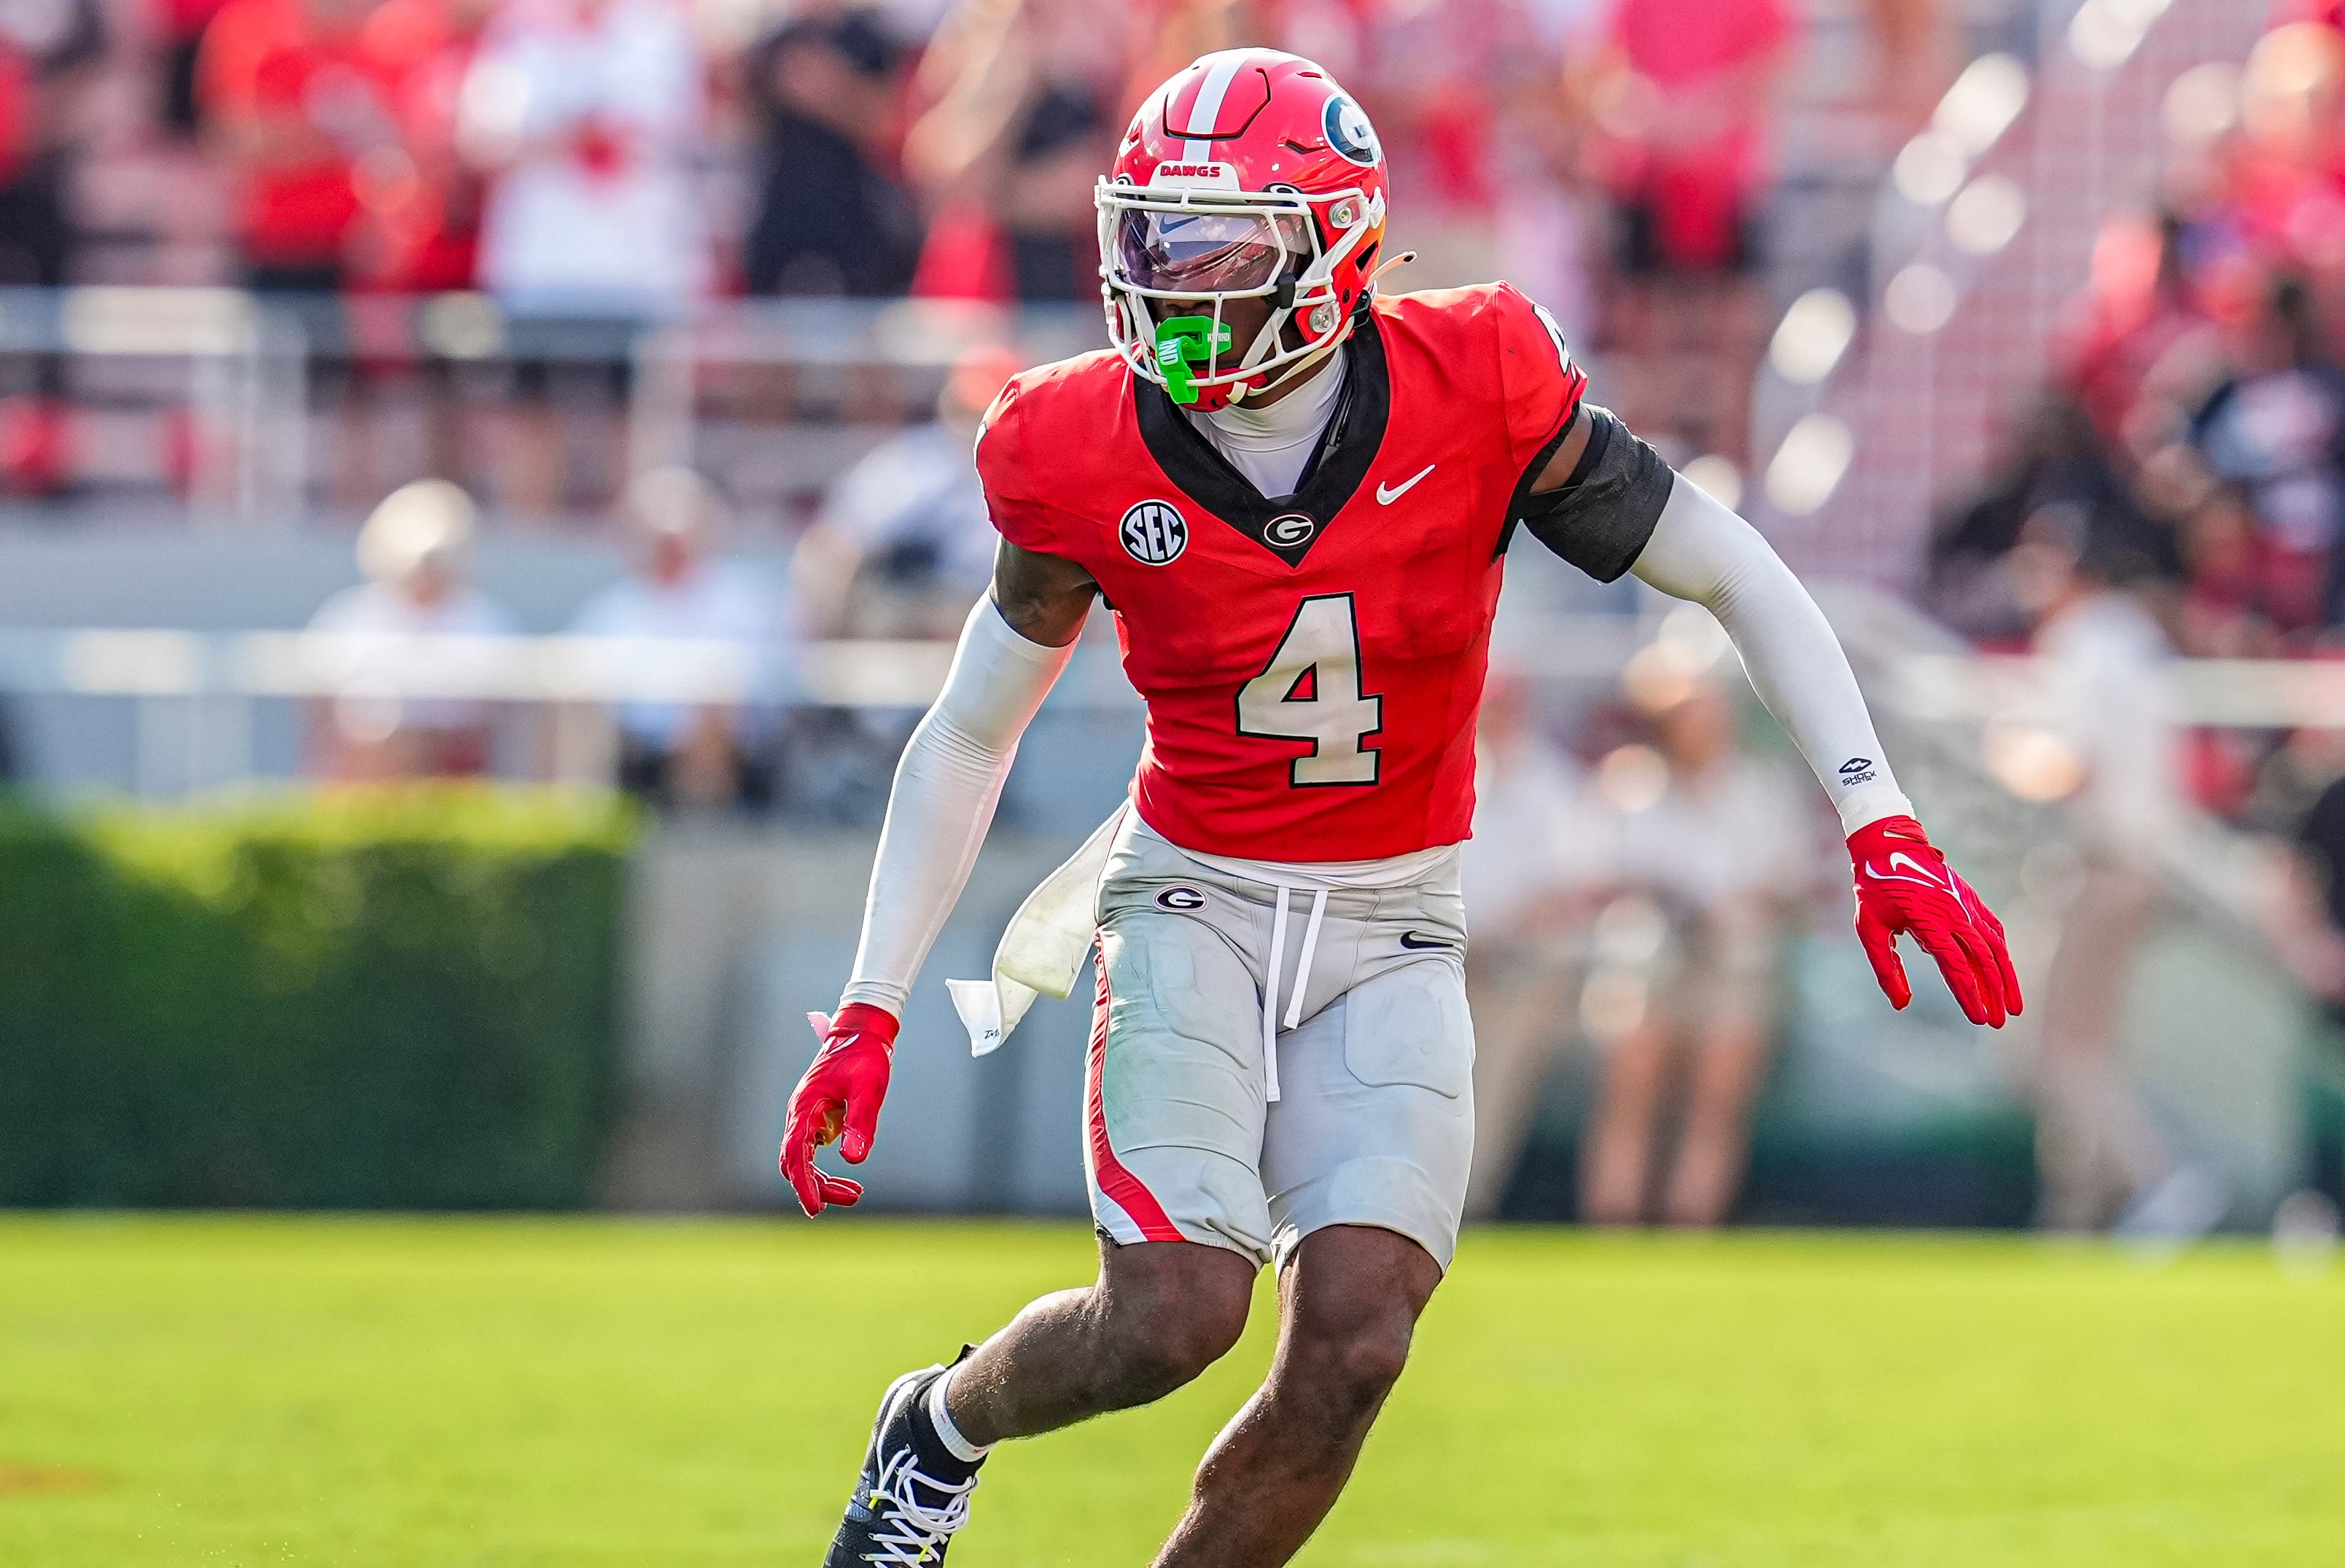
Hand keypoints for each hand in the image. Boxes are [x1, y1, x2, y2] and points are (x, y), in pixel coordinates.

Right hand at [779, 1003, 898, 1215]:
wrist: (862, 1033)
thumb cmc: (865, 1058)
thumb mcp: (868, 1091)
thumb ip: (860, 1124)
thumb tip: (852, 1160)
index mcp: (805, 1108)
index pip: (795, 1156)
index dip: (804, 1184)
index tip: (816, 1209)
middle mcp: (799, 1115)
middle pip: (796, 1163)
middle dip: (818, 1187)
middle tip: (852, 1198)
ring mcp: (805, 1117)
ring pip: (803, 1160)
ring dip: (823, 1181)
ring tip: (855, 1194)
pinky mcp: (815, 1118)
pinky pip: (811, 1152)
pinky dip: (826, 1170)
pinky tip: (848, 1180)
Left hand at [1848, 816, 2022, 1027]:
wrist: (1889, 845)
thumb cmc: (1875, 889)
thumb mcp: (1869, 929)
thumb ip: (1886, 967)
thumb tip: (1901, 1004)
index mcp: (1929, 922)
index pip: (1955, 966)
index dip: (1969, 995)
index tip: (1978, 1019)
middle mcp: (1954, 915)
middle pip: (1982, 961)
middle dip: (1993, 994)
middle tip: (1998, 1023)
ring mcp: (1966, 905)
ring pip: (1995, 947)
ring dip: (2006, 978)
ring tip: (2014, 1007)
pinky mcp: (1971, 899)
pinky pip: (1993, 928)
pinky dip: (2002, 950)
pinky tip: (2005, 969)